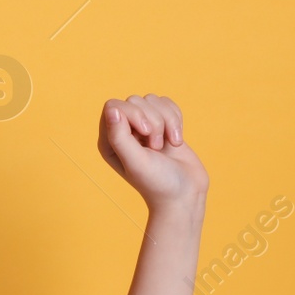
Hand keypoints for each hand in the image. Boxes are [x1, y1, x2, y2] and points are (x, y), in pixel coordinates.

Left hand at [97, 94, 208, 209]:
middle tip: (157, 147)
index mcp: (109, 141)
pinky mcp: (162, 124)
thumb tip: (112, 109)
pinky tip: (176, 141)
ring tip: (168, 146)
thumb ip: (119, 136)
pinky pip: (167, 104)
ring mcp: (143, 127)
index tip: (146, 134)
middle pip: (135, 101)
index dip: (133, 113)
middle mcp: (123, 132)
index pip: (114, 106)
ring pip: (153, 100)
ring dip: (167, 121)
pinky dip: (176, 120)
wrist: (185, 194)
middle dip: (153, 121)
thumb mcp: (135, 161)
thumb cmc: (157, 183)